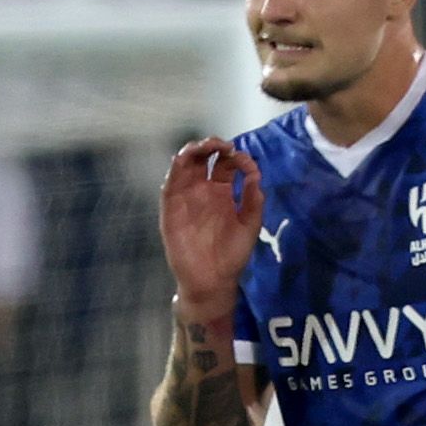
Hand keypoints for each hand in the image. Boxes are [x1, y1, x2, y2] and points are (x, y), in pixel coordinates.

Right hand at [159, 137, 265, 313]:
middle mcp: (203, 191)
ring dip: (193, 150)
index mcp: (222, 193)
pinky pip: (171, 183)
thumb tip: (255, 174)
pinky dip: (176, 168)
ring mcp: (186, 197)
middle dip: (212, 145)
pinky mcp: (171, 208)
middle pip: (203, 158)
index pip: (226, 164)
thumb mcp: (250, 225)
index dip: (235, 156)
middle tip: (222, 145)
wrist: (212, 280)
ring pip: (185, 165)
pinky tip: (186, 159)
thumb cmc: (232, 255)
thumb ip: (253, 200)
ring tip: (206, 146)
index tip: (243, 159)